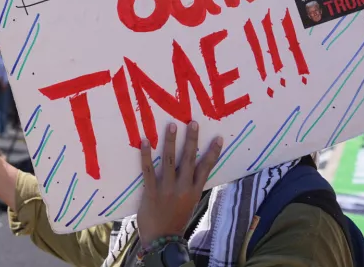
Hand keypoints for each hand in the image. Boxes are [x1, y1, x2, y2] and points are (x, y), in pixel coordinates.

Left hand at [136, 122, 222, 244]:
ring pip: (169, 161)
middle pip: (189, 160)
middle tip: (193, 122)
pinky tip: (145, 141)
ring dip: (170, 142)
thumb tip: (195, 169)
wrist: (162, 240)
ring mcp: (167, 189)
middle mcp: (183, 188)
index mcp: (194, 191)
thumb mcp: (189, 203)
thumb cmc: (175, 219)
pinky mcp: (151, 192)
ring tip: (171, 125)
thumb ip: (191, 187)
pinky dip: (146, 155)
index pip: (206, 168)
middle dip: (191, 140)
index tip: (218, 137)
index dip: (212, 153)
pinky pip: (148, 170)